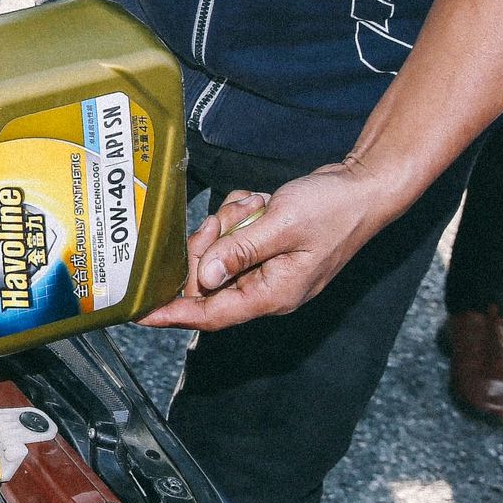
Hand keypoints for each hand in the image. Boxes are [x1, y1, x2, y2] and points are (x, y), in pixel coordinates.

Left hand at [139, 161, 411, 331]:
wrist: (363, 188)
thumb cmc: (332, 209)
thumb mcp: (281, 226)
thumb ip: (240, 251)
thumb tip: (203, 277)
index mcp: (273, 294)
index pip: (212, 315)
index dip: (173, 314)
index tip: (139, 312)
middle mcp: (267, 288)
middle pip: (208, 277)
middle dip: (209, 242)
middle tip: (226, 218)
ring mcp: (266, 268)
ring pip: (219, 250)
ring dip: (230, 223)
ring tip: (257, 206)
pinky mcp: (265, 248)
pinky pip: (234, 234)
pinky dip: (241, 214)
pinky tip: (261, 203)